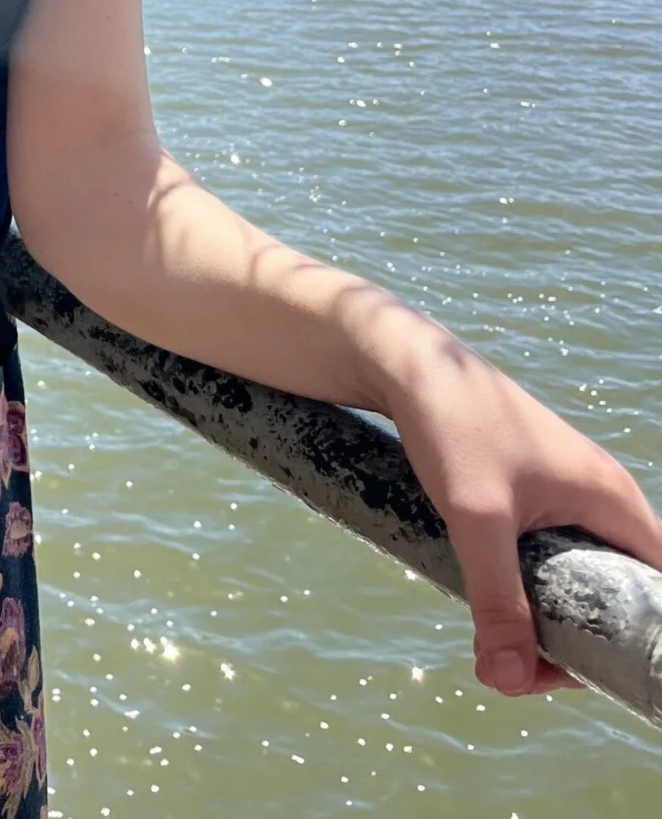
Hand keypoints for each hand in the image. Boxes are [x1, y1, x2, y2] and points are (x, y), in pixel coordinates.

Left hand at [386, 330, 661, 695]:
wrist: (406, 362)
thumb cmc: (450, 425)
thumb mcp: (476, 518)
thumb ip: (497, 600)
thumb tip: (507, 681)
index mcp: (611, 499)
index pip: (657, 589)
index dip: (634, 641)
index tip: (579, 669)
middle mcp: (602, 496)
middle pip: (620, 591)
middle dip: (581, 638)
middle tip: (523, 665)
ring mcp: (570, 491)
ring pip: (583, 574)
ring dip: (552, 614)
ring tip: (501, 640)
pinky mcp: (536, 490)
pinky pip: (555, 554)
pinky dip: (532, 586)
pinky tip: (494, 599)